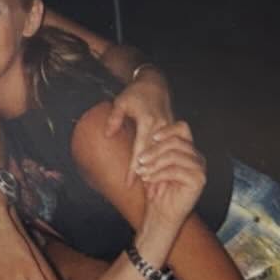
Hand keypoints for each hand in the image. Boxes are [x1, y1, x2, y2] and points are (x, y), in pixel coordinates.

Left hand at [103, 66, 173, 186]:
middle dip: (150, 176)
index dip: (134, 168)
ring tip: (154, 192)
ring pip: (163, 156)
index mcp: (148, 121)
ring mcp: (168, 129)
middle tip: (145, 196)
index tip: (129, 183)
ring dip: (159, 173)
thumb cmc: (135, 93)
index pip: (140, 150)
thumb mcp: (121, 102)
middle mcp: (161, 127)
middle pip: (154, 156)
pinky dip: (164, 164)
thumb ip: (114, 118)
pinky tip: (162, 177)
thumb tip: (107, 134)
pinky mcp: (171, 131)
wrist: (155, 83)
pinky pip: (167, 151)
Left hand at [133, 121, 204, 243]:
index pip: (183, 128)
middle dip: (154, 150)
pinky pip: (175, 170)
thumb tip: (147, 132)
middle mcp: (197, 157)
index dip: (167, 129)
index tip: (151, 137)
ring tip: (141, 172)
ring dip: (154, 163)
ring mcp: (200, 168)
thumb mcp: (152, 164)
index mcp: (188, 150)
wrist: (161, 214)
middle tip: (139, 160)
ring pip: (175, 155)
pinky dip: (158, 174)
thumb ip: (153, 148)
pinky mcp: (199, 180)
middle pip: (177, 141)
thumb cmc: (156, 189)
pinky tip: (148, 179)